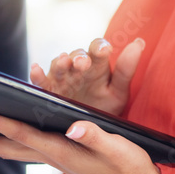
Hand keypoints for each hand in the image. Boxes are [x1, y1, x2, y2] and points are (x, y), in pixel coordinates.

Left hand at [0, 111, 161, 173]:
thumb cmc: (133, 169)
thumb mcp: (119, 149)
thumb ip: (95, 137)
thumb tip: (72, 127)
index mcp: (61, 152)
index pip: (20, 134)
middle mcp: (50, 157)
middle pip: (1, 146)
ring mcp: (52, 159)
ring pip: (6, 148)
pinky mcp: (57, 158)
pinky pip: (19, 148)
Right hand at [30, 37, 144, 115]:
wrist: (91, 131)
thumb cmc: (106, 108)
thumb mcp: (119, 92)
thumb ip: (127, 69)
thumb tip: (139, 42)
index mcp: (97, 65)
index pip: (98, 49)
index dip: (100, 47)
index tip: (105, 51)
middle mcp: (78, 68)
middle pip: (77, 55)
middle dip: (79, 57)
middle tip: (82, 62)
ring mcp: (62, 78)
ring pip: (58, 64)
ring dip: (60, 62)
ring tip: (63, 62)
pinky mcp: (48, 90)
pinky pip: (41, 81)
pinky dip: (36, 74)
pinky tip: (35, 70)